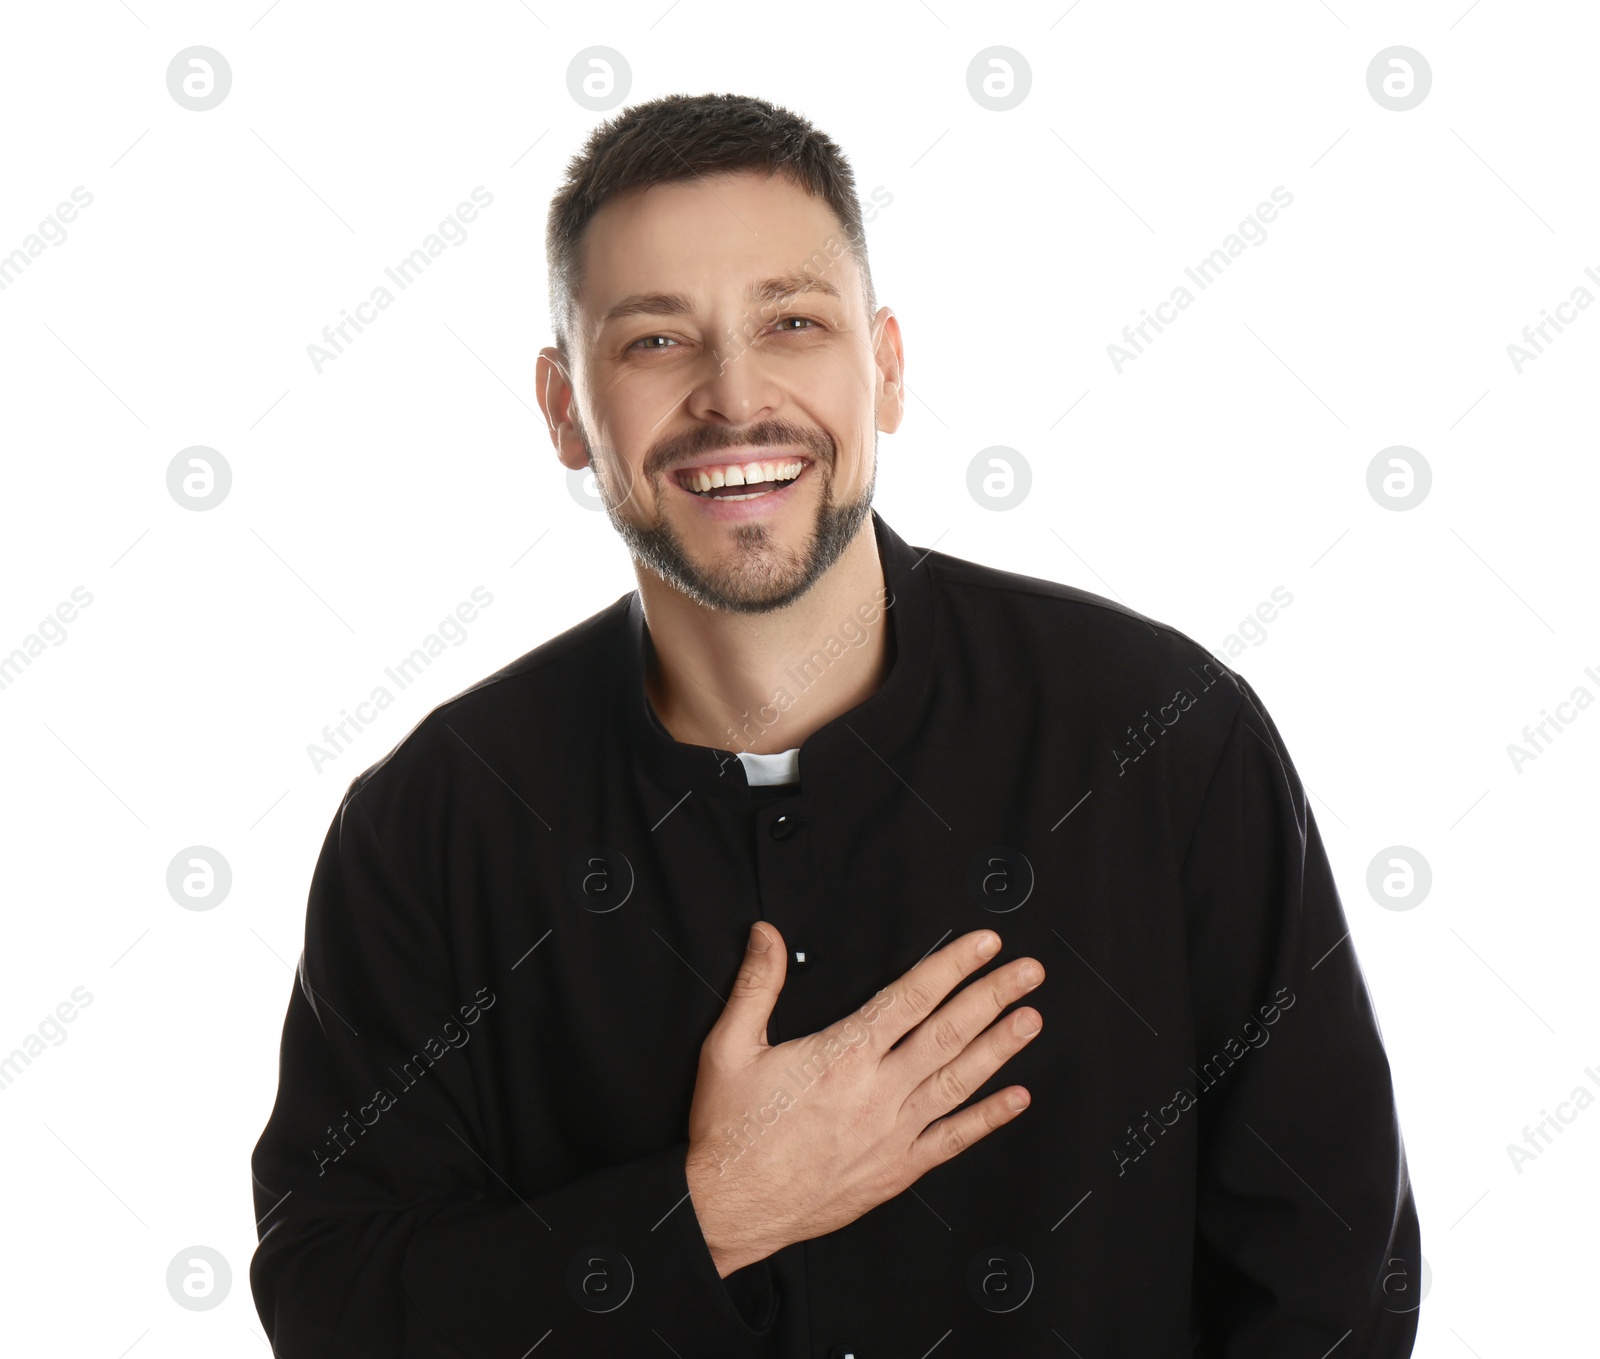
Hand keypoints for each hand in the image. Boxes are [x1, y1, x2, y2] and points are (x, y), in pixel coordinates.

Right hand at [684, 921, 1043, 1276]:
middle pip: (948, 1032)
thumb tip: (767, 935)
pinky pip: (952, 1140)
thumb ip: (756, 985)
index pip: (911, 997)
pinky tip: (1017, 1099)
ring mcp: (891, 1133)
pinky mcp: (895, 1170)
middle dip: (992, 995)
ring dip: (999, 1047)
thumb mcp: (729, 1046)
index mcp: (842, 1055)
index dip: (953, 965)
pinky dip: (987, 1119)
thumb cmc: (731, 1130)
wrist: (729, 1207)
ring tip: (1031, 1019)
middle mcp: (876, 1091)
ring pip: (958, 1081)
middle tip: (1028, 971)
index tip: (984, 944)